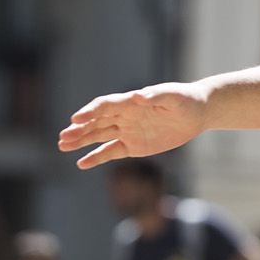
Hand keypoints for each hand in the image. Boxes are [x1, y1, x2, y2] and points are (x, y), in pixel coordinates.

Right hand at [58, 81, 208, 168]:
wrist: (196, 114)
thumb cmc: (185, 100)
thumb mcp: (173, 97)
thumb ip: (156, 96)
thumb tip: (138, 96)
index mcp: (130, 102)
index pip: (105, 105)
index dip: (90, 111)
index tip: (76, 118)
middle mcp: (124, 115)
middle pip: (96, 122)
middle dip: (79, 129)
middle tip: (63, 137)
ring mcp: (127, 130)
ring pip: (99, 136)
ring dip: (81, 141)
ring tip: (63, 146)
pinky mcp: (133, 146)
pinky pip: (111, 152)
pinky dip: (96, 157)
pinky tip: (81, 163)